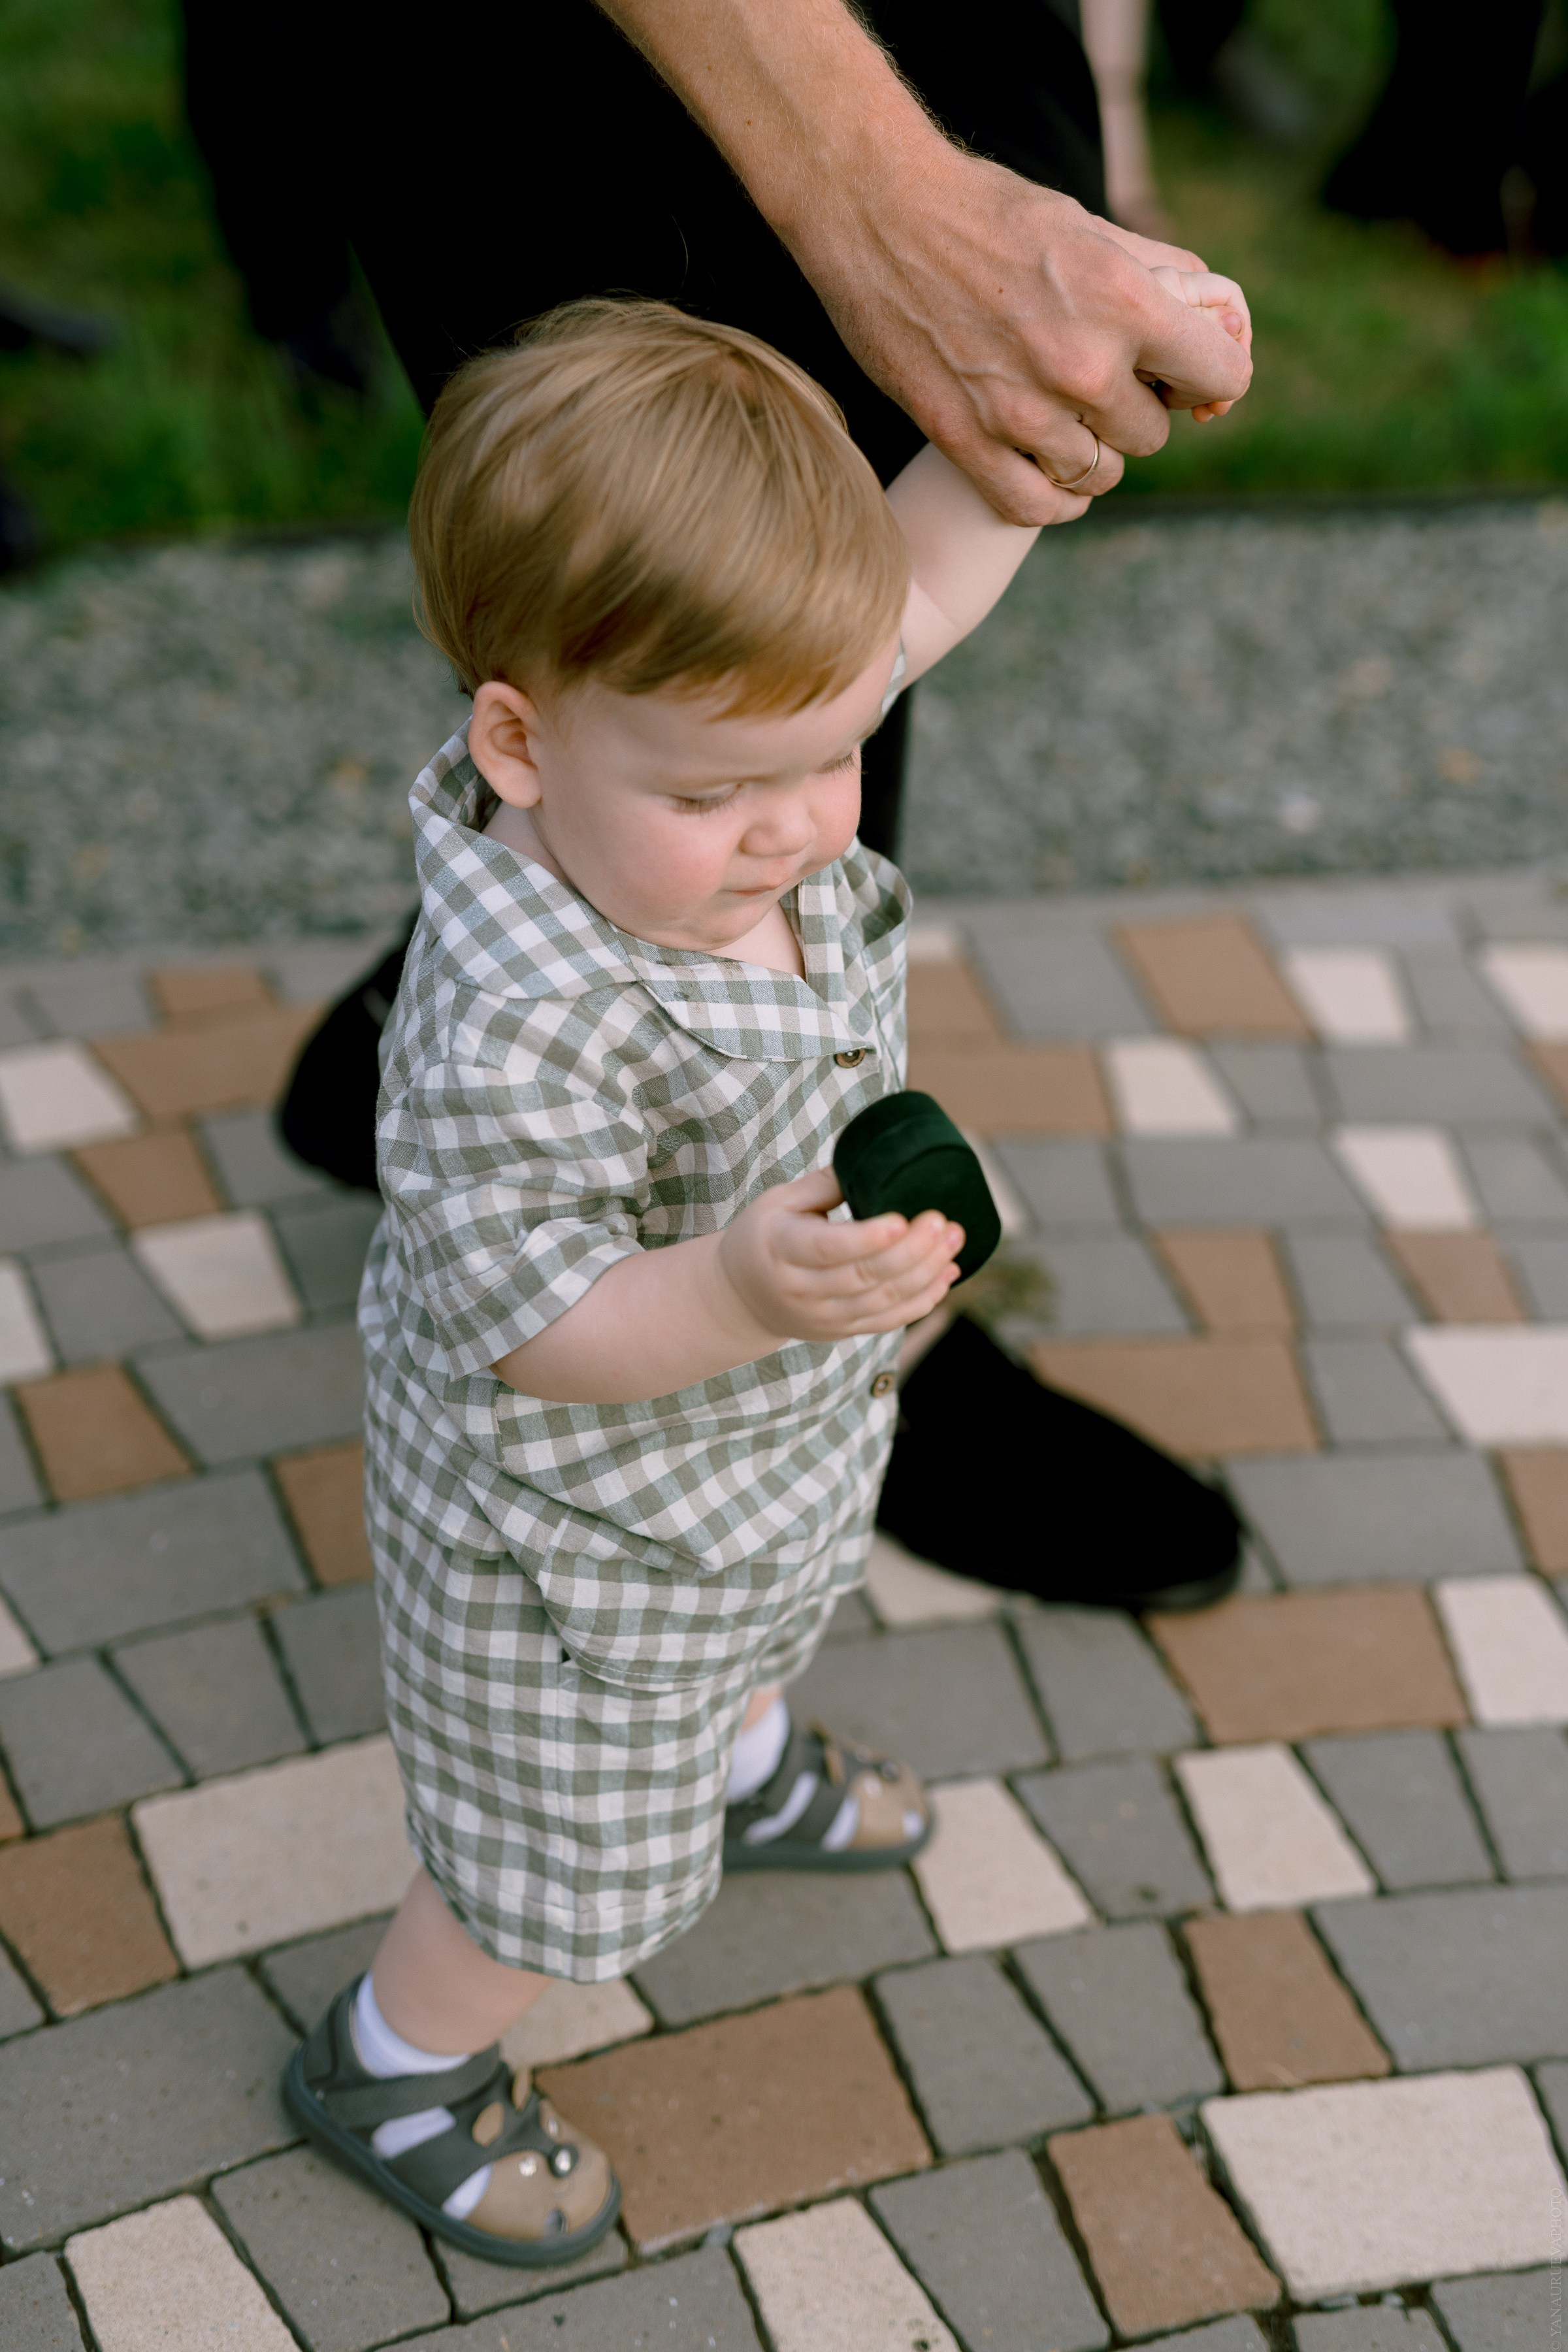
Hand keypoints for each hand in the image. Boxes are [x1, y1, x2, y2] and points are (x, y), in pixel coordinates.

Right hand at [715, 1168, 963, 1344]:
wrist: (741, 1297)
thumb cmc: (764, 1236)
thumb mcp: (778, 1201)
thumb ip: (824, 1183)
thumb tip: (876, 1162)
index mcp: (781, 1248)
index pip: (827, 1249)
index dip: (867, 1238)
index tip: (903, 1219)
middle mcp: (802, 1290)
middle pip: (865, 1276)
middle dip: (912, 1251)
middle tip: (944, 1221)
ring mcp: (824, 1316)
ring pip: (884, 1301)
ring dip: (927, 1272)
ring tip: (955, 1239)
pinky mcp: (842, 1331)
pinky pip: (889, 1321)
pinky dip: (923, 1300)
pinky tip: (948, 1273)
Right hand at [790, 152, 1252, 524]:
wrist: (877, 211)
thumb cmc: (987, 210)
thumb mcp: (1089, 224)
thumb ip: (1159, 274)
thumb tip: (1218, 317)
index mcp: (1123, 300)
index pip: (1219, 374)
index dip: (1210, 377)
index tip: (1188, 378)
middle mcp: (1080, 364)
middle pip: (1150, 433)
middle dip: (1135, 410)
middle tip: (1102, 385)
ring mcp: (1020, 411)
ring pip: (1097, 473)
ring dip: (1090, 452)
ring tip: (1065, 420)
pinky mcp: (965, 440)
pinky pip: (1034, 507)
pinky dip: (1052, 500)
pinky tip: (1050, 479)